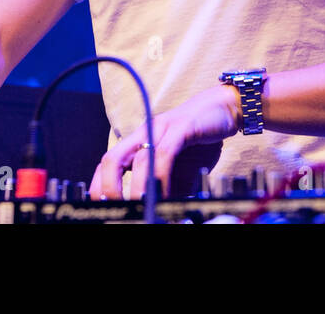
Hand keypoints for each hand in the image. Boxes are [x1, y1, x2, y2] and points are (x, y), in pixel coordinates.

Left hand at [89, 83, 240, 199]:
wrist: (224, 109)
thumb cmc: (199, 140)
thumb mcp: (180, 173)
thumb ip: (167, 191)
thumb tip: (161, 216)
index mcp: (139, 143)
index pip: (108, 164)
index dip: (99, 186)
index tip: (101, 208)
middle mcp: (144, 134)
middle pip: (112, 159)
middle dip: (107, 187)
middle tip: (113, 210)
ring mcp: (161, 129)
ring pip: (138, 160)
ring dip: (137, 189)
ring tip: (140, 208)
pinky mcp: (181, 128)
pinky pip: (165, 155)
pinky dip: (161, 177)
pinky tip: (164, 194)